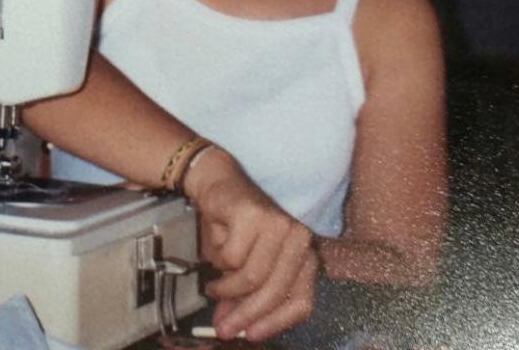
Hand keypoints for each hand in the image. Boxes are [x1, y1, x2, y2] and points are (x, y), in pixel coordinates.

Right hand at [184, 149, 316, 340]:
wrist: (218, 183)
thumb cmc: (235, 227)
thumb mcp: (246, 266)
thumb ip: (244, 296)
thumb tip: (231, 329)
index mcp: (305, 252)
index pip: (302, 300)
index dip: (276, 322)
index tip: (250, 336)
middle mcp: (298, 237)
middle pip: (274, 290)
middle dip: (245, 313)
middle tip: (221, 326)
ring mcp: (278, 223)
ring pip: (252, 276)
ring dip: (226, 287)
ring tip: (213, 286)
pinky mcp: (254, 214)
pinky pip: (232, 257)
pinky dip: (217, 260)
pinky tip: (213, 253)